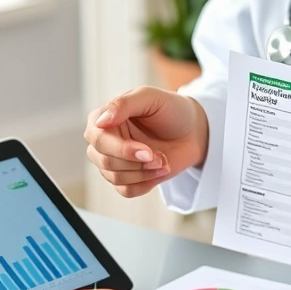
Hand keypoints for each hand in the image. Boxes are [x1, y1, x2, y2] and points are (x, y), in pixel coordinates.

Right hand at [84, 87, 208, 197]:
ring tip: (163, 161)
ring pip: (116, 178)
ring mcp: (113, 161)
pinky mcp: (126, 178)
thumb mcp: (150, 98)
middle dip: (136, 163)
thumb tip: (99, 122)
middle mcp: (103, 141)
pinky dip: (146, 184)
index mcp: (102, 118)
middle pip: (105, 161)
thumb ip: (123, 104)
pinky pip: (126, 191)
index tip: (147, 152)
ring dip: (144, 173)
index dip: (121, 149)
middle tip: (159, 157)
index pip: (98, 139)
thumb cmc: (171, 109)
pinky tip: (160, 171)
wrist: (192, 131)